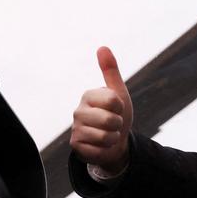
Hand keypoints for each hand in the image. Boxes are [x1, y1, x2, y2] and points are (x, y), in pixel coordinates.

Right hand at [70, 46, 132, 172]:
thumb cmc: (117, 114)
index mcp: (88, 95)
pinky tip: (100, 146)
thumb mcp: (119, 93)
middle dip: (118, 124)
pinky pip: (99, 150)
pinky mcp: (76, 146)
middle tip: (113, 123)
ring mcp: (75, 129)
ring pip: (106, 136)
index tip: (117, 108)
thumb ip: (111, 71)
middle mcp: (78, 111)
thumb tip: (102, 47)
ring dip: (113, 138)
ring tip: (108, 134)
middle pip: (110, 120)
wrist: (115, 141)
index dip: (121, 107)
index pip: (113, 100)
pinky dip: (105, 150)